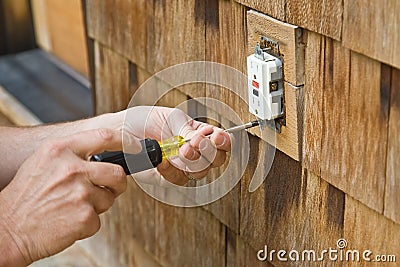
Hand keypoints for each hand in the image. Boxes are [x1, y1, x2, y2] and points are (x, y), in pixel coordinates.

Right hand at [0, 129, 131, 264]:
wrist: (9, 228)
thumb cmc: (25, 197)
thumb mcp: (43, 162)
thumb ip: (72, 154)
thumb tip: (104, 154)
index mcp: (60, 150)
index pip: (104, 137)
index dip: (126, 142)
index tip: (135, 147)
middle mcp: (72, 168)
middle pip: (117, 172)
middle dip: (117, 184)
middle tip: (108, 189)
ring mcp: (80, 192)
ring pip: (109, 198)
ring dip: (97, 205)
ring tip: (72, 207)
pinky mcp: (84, 216)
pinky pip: (98, 219)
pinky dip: (87, 223)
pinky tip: (68, 220)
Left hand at [95, 106, 231, 184]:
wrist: (121, 131)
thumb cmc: (145, 120)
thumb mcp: (170, 117)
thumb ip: (187, 129)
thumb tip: (201, 139)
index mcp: (198, 133)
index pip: (220, 141)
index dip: (223, 141)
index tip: (216, 137)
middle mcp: (193, 151)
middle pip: (216, 160)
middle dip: (209, 152)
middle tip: (195, 143)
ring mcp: (181, 165)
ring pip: (200, 172)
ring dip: (193, 161)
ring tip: (180, 150)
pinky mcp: (167, 177)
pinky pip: (178, 179)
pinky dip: (172, 170)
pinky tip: (164, 161)